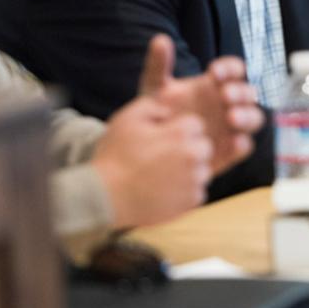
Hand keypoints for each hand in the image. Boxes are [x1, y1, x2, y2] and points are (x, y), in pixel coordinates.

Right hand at [92, 95, 211, 228]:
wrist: (104, 197)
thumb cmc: (114, 156)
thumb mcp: (127, 119)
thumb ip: (152, 106)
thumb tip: (169, 111)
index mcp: (179, 134)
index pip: (196, 124)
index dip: (178, 130)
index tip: (162, 139)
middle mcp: (192, 156)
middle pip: (204, 147)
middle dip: (189, 149)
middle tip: (164, 157)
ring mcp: (193, 181)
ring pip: (202, 170)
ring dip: (189, 171)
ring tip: (162, 175)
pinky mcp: (190, 202)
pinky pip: (197, 192)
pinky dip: (185, 192)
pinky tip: (163, 190)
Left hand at [138, 35, 263, 175]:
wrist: (149, 150)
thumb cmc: (156, 114)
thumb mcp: (154, 89)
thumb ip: (158, 65)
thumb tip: (160, 39)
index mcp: (215, 85)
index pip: (233, 70)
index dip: (229, 68)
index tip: (214, 72)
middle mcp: (228, 104)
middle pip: (248, 93)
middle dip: (241, 92)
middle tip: (226, 95)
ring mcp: (231, 128)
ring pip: (253, 118)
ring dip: (248, 116)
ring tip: (232, 118)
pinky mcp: (229, 151)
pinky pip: (244, 146)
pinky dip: (242, 144)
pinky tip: (232, 143)